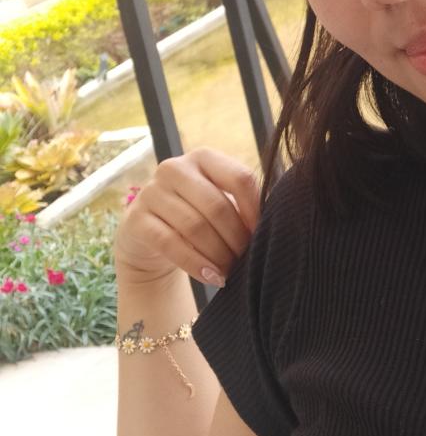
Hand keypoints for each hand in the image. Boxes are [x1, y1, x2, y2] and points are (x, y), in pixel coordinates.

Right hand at [113, 147, 261, 287]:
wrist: (150, 237)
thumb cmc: (197, 217)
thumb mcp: (219, 203)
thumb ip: (243, 204)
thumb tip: (278, 222)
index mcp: (204, 158)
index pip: (240, 178)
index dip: (256, 210)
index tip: (263, 235)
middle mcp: (174, 168)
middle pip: (217, 206)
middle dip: (236, 238)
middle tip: (247, 260)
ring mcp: (151, 192)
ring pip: (195, 226)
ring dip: (218, 255)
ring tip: (232, 272)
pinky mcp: (136, 219)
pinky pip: (170, 243)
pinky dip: (196, 264)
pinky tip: (212, 277)